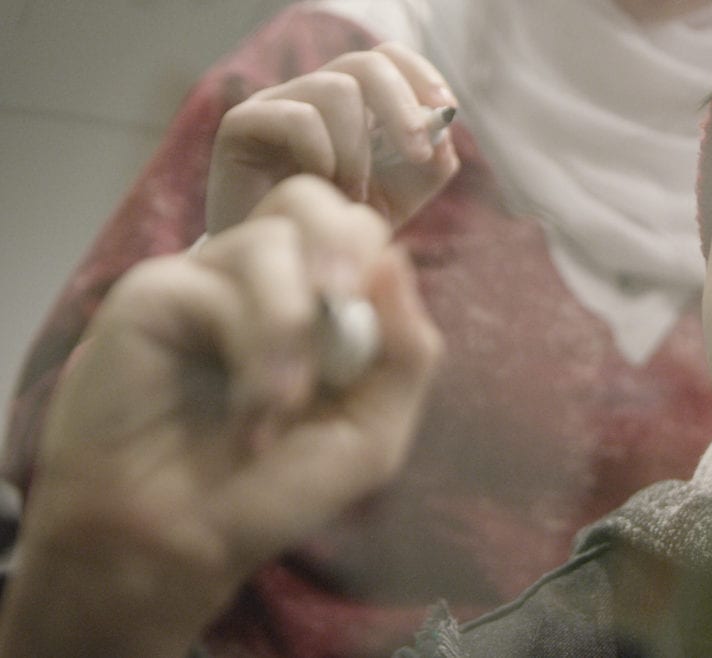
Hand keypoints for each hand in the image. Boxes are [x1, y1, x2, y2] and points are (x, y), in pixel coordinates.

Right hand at [0, 176, 442, 656]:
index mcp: (316, 302)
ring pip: (274, 237)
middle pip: (312, 198)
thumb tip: (398, 260)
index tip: (376, 339)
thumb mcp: (371, 431)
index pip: (358, 229)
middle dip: (344, 247)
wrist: (180, 542)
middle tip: (345, 310)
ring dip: (296, 327)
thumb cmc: (272, 489)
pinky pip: (222, 284)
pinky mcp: (156, 291)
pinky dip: (255, 349)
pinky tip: (248, 412)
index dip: (376, 259)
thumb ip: (405, 353)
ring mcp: (207, 279)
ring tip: (282, 404)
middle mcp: (262, 279)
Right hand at [206, 42, 459, 233]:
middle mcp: (314, 94)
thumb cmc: (338, 230)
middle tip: (418, 154)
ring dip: (358, 149)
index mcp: (354, 103)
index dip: (422, 75)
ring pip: (336, 90)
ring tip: (353, 194)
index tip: (447, 110)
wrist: (287, 268)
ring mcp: (276, 104)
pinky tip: (319, 188)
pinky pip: (297, 117)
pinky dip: (322, 155)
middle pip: (366, 64)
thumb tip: (443, 130)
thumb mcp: (399, 200)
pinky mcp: (242, 124)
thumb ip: (429, 166)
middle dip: (403, 108)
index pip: (389, 57)